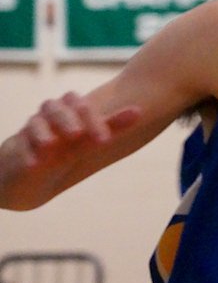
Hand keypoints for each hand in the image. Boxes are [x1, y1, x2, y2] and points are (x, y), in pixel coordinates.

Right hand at [18, 92, 139, 167]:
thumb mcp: (84, 145)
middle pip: (54, 107)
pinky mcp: (13, 151)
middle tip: (77, 134)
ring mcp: (30, 135)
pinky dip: (25, 154)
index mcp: (67, 119)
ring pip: (34, 123)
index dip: (92, 117)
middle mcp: (48, 123)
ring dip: (44, 132)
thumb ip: (109, 127)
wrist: (23, 177)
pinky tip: (33, 164)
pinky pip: (17, 149)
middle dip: (67, 119)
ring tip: (51, 144)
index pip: (79, 105)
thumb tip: (139, 110)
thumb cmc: (58, 157)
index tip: (106, 139)